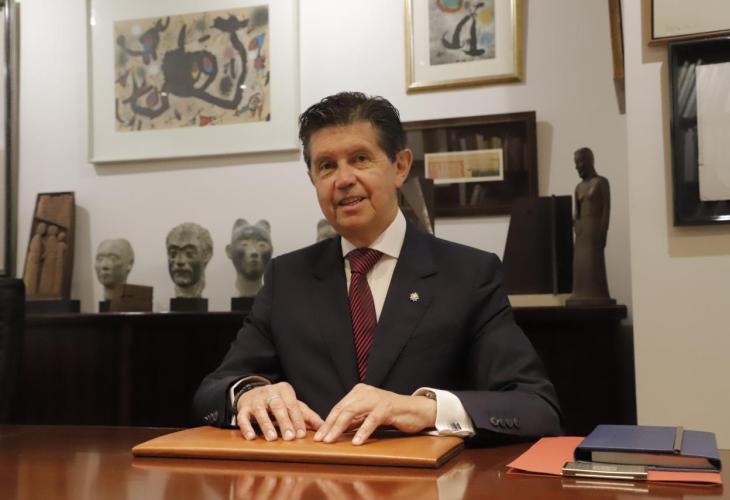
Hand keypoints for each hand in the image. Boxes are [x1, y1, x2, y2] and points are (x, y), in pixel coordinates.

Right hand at [236, 382, 322, 441]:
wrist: (253, 392)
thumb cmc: (278, 402)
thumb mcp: (293, 405)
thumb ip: (308, 416)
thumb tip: (324, 427)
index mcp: (284, 390)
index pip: (292, 405)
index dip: (297, 420)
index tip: (301, 434)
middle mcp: (269, 392)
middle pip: (277, 406)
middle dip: (284, 422)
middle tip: (289, 438)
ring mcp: (255, 400)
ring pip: (260, 411)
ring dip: (266, 425)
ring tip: (272, 438)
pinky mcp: (243, 408)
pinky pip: (243, 417)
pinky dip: (246, 427)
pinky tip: (251, 437)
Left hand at [313, 384, 435, 444]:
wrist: (416, 410)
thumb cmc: (392, 413)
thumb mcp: (369, 414)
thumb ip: (354, 420)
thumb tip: (335, 431)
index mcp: (359, 391)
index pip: (338, 407)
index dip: (327, 422)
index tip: (318, 436)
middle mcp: (365, 392)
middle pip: (342, 409)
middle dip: (329, 426)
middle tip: (321, 440)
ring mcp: (376, 399)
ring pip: (352, 413)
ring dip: (339, 428)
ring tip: (331, 441)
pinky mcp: (387, 407)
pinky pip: (371, 420)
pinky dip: (362, 431)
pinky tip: (356, 442)